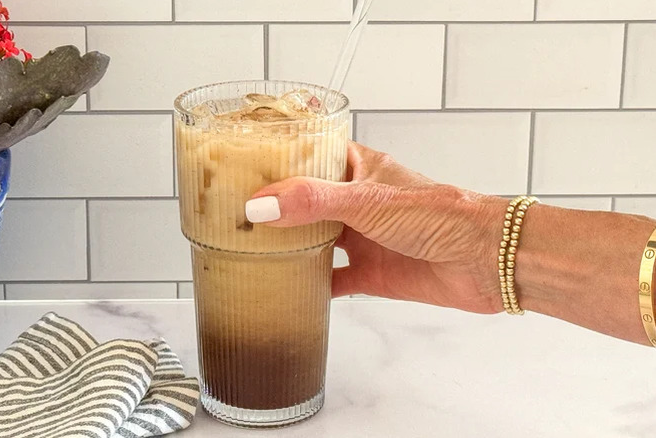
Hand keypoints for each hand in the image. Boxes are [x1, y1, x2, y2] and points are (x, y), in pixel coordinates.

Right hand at [247, 141, 507, 313]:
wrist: (485, 261)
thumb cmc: (440, 214)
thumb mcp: (367, 200)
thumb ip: (311, 201)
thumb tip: (260, 204)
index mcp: (359, 169)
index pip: (310, 156)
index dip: (278, 159)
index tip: (241, 166)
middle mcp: (357, 202)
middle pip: (306, 202)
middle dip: (275, 208)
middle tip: (233, 212)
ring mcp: (363, 238)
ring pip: (314, 240)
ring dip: (288, 246)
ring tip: (248, 248)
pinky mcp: (370, 273)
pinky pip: (331, 280)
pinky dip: (310, 285)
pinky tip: (286, 289)